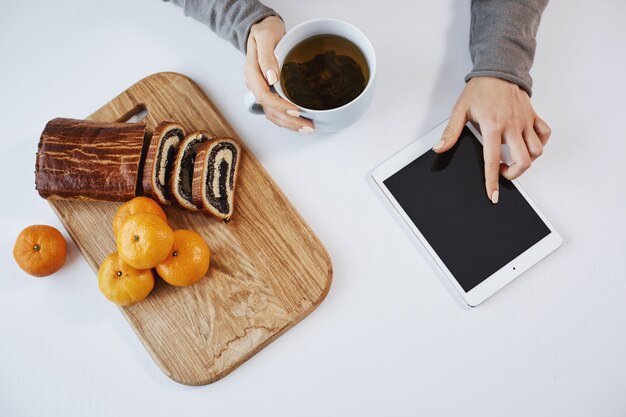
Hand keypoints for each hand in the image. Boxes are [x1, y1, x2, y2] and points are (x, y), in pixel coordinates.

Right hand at [244, 16, 314, 133]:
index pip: (264, 96)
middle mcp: (255, 85)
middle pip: (269, 109)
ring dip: (289, 124)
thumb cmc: (265, 31)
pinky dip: (287, 119)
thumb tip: (271, 79)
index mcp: (252, 73)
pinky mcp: (269, 92)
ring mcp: (261, 90)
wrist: (263, 29)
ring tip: (307, 128)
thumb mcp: (266, 37)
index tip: (296, 110)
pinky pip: (275, 110)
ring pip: (272, 114)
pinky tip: (299, 122)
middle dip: (289, 120)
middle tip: (308, 125)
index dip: (280, 105)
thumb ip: (267, 57)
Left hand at [433, 77, 550, 202]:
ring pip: (536, 150)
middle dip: (513, 174)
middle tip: (502, 172)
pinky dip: (539, 144)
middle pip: (523, 160)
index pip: (493, 160)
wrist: (498, 70)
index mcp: (493, 126)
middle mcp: (512, 126)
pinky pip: (544, 134)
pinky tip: (528, 146)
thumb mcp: (460, 110)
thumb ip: (450, 132)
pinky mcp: (533, 116)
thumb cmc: (480, 89)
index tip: (493, 195)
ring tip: (513, 160)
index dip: (492, 181)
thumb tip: (440, 148)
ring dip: (527, 161)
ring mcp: (525, 121)